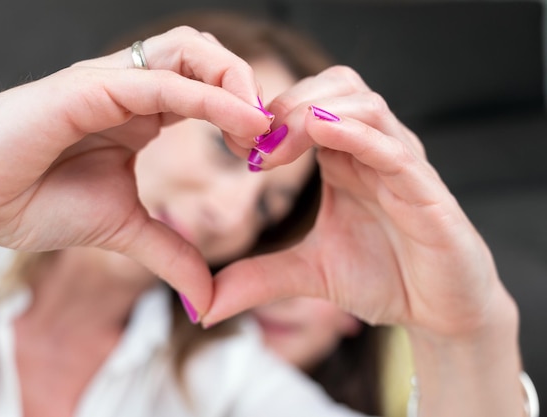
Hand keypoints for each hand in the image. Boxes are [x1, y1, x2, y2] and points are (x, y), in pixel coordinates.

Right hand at [0, 26, 271, 315]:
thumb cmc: (33, 205)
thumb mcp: (123, 231)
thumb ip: (170, 254)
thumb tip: (206, 299)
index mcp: (140, 112)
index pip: (205, 85)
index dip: (243, 110)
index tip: (266, 152)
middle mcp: (128, 88)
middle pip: (204, 55)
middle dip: (246, 84)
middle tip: (269, 132)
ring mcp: (108, 82)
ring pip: (188, 51)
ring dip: (235, 80)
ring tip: (258, 125)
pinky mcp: (86, 88)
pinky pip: (160, 81)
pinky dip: (208, 97)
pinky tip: (240, 123)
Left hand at [204, 66, 515, 339]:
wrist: (440, 312)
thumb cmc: (384, 279)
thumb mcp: (309, 274)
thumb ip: (259, 278)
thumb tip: (204, 306)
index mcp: (346, 160)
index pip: (309, 105)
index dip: (269, 115)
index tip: (236, 146)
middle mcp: (374, 152)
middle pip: (336, 87)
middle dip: (287, 104)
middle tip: (252, 144)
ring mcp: (403, 167)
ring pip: (365, 104)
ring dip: (315, 111)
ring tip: (277, 146)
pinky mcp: (427, 192)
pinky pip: (394, 149)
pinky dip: (358, 135)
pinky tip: (322, 135)